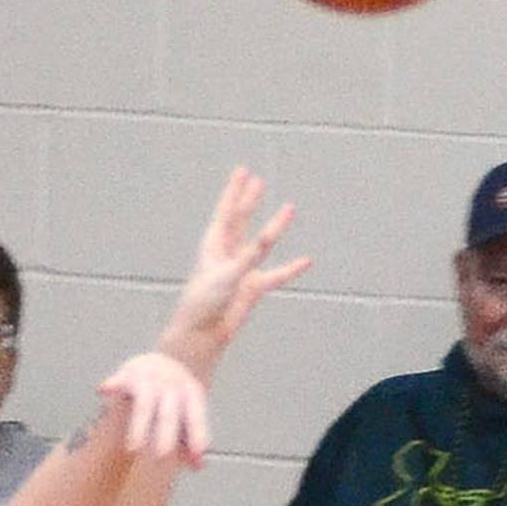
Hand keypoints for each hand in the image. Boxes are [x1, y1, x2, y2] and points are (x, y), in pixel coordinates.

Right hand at [98, 350, 212, 467]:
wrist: (158, 364)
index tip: (198, 453)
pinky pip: (118, 382)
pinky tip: (103, 391)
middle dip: (166, 435)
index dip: (197, 433)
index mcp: (191, 393)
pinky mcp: (127, 376)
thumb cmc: (173, 399)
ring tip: (133, 449)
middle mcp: (171, 385)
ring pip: (144, 405)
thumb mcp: (186, 415)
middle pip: (168, 414)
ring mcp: (149, 379)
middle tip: (162, 457)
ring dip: (139, 427)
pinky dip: (111, 386)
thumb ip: (191, 441)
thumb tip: (199, 466)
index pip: (195, 415)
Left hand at [159, 167, 309, 380]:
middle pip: (241, 220)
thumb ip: (247, 257)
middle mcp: (228, 254)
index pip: (227, 210)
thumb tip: (266, 241)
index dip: (235, 190)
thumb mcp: (225, 275)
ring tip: (289, 209)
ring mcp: (241, 271)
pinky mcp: (252, 289)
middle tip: (258, 181)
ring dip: (275, 227)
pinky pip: (277, 275)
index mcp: (214, 244)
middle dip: (249, 201)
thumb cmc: (203, 303)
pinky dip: (291, 269)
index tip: (242, 170)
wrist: (201, 335)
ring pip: (262, 243)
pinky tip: (306, 261)